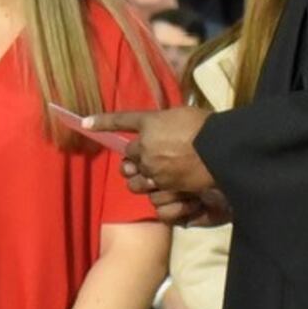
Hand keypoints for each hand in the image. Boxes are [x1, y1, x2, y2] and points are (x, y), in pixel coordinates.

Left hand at [92, 102, 222, 223]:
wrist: (222, 149)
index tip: (85, 124)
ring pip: (135, 179)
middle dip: (134, 160)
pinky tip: (165, 192)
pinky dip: (157, 193)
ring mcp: (152, 167)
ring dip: (139, 180)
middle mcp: (146, 145)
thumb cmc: (208, 127)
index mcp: (151, 123)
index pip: (121, 121)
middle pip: (129, 155)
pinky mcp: (162, 184)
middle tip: (144, 162)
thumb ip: (167, 123)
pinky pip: (151, 193)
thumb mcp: (184, 116)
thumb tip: (162, 127)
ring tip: (151, 180)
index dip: (102, 122)